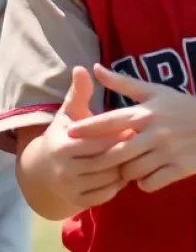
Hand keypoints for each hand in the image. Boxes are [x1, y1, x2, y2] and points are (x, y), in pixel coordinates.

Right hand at [31, 67, 128, 211]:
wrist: (40, 171)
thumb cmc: (61, 136)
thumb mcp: (67, 115)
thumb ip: (78, 93)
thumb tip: (81, 68)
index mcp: (62, 146)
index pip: (99, 140)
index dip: (117, 134)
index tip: (132, 127)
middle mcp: (64, 169)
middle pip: (107, 161)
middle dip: (125, 152)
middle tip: (140, 143)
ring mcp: (71, 187)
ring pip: (110, 178)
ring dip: (124, 169)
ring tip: (134, 156)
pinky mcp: (78, 201)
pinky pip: (107, 194)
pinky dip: (118, 184)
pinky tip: (121, 172)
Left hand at [67, 64, 195, 192]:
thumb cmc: (183, 107)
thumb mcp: (155, 92)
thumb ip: (122, 83)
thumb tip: (94, 68)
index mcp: (145, 113)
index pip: (110, 121)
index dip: (88, 127)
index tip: (69, 133)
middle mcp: (154, 132)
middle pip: (117, 151)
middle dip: (102, 159)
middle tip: (91, 162)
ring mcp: (168, 152)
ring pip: (132, 169)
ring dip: (123, 172)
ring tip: (120, 169)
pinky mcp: (180, 168)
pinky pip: (151, 183)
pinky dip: (143, 183)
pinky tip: (142, 178)